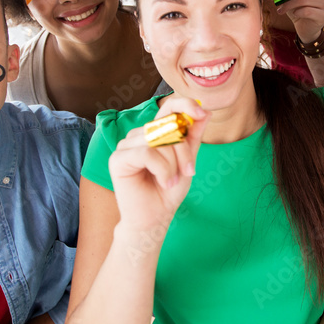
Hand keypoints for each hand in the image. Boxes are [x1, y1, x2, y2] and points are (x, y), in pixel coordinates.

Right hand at [108, 98, 209, 233]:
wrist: (156, 218)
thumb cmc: (169, 190)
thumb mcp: (187, 160)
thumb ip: (193, 136)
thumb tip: (205, 110)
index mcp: (155, 132)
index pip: (168, 107)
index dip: (185, 105)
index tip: (202, 112)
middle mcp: (139, 135)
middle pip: (167, 126)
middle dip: (184, 151)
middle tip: (188, 171)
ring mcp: (126, 145)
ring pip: (158, 140)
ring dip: (172, 164)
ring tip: (170, 180)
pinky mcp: (117, 158)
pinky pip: (147, 153)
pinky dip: (162, 170)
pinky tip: (163, 182)